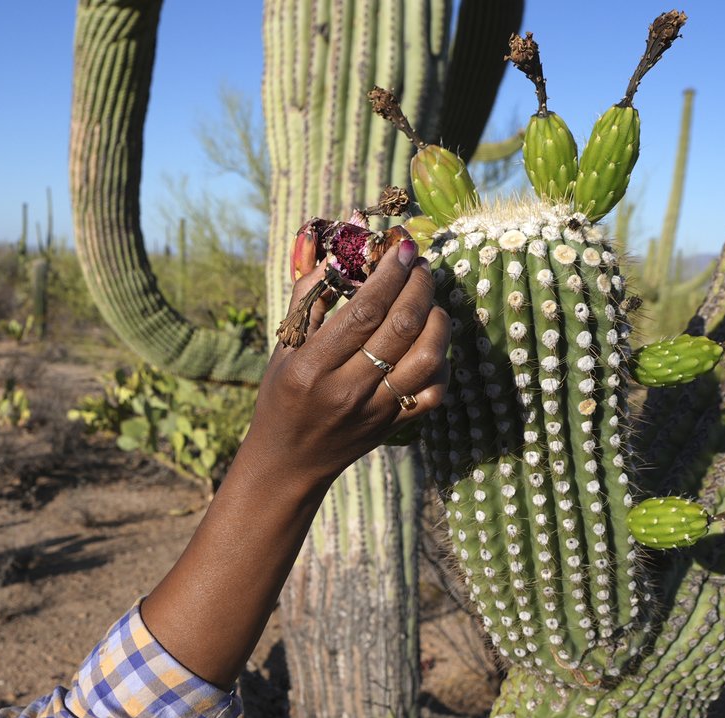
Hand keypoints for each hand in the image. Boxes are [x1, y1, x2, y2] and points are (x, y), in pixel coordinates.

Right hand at [139, 236, 449, 685]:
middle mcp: (346, 390)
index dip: (390, 275)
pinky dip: (442, 363)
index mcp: (313, 367)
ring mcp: (375, 411)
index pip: (364, 311)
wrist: (289, 463)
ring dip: (438, 321)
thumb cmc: (282, 397)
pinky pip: (432, 391)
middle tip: (422, 266)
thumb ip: (309, 299)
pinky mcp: (394, 426)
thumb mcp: (284, 349)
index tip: (404, 248)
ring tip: (432, 300)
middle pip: (400, 328)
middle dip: (420, 287)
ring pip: (426, 358)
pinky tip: (433, 343)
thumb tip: (336, 251)